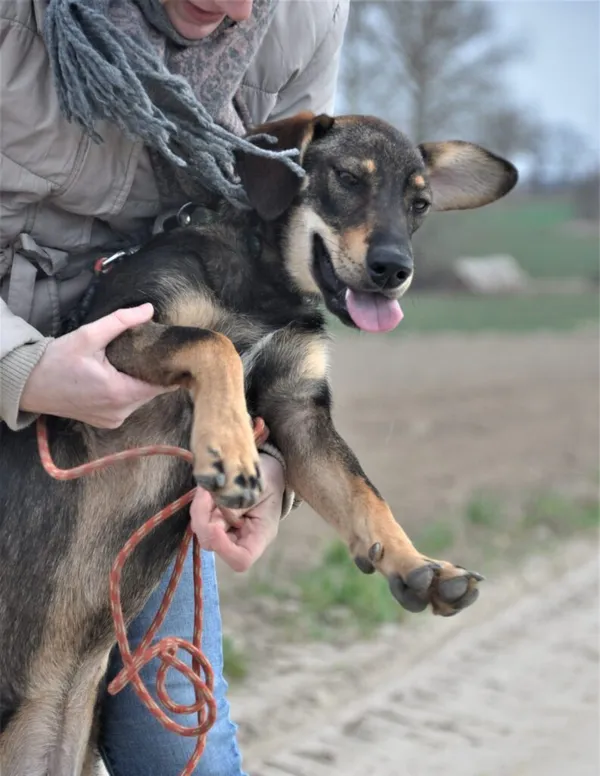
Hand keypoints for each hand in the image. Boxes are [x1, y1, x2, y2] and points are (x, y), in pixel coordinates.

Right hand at [20, 304, 173, 427]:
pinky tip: (121, 377)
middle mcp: (120, 412)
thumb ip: (121, 321)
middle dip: (153, 372)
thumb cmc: (57, 360)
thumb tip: (149, 310)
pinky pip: (128, 406)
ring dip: (140, 382)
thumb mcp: (88, 336)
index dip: (168, 369)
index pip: (162, 385)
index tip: (170, 354)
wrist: (30, 385)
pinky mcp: (107, 422)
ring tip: (136, 363)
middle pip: (152, 391)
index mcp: (120, 393)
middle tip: (151, 352)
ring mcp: (114, 420)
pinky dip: (128, 392)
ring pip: (141, 399)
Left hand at [190, 453, 284, 571]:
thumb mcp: (259, 489)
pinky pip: (198, 516)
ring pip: (200, 528)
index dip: (224, 548)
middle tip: (208, 494)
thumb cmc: (267, 482)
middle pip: (212, 544)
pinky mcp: (212, 519)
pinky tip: (208, 489)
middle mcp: (239, 539)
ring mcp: (223, 531)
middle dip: (205, 519)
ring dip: (201, 508)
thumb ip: (238, 505)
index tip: (215, 526)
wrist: (265, 473)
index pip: (241, 559)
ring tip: (209, 489)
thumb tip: (214, 519)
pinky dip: (199, 502)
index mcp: (259, 535)